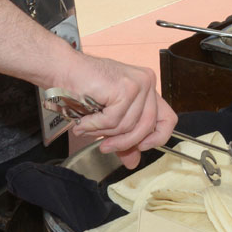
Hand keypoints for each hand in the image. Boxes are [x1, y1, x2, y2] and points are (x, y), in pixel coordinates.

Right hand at [61, 53, 178, 168]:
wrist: (63, 69)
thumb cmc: (83, 87)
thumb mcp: (110, 117)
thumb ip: (124, 137)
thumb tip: (133, 162)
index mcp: (148, 89)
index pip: (168, 119)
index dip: (157, 138)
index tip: (139, 147)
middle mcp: (147, 83)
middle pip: (147, 127)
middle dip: (124, 142)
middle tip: (104, 147)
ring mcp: (138, 84)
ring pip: (129, 126)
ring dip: (104, 132)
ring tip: (88, 125)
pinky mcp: (125, 88)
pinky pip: (113, 121)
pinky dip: (95, 125)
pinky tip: (85, 119)